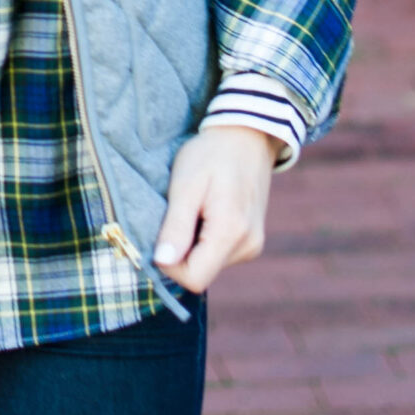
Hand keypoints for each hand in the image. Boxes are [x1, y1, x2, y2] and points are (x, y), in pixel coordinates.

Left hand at [153, 124, 279, 293]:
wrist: (246, 136)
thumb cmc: (211, 155)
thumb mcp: (185, 185)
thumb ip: (176, 226)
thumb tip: (161, 262)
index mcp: (231, 233)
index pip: (195, 278)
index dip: (170, 265)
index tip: (162, 234)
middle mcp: (248, 246)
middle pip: (201, 272)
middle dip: (181, 251)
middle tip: (180, 212)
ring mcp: (253, 245)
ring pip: (209, 264)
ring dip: (193, 244)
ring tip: (196, 207)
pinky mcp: (252, 241)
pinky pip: (220, 254)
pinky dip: (206, 239)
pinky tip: (207, 210)